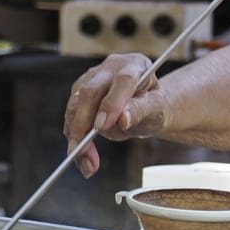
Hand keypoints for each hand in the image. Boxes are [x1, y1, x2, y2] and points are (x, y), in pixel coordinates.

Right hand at [63, 54, 166, 176]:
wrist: (146, 107)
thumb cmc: (154, 106)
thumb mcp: (157, 109)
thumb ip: (141, 111)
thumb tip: (122, 119)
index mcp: (135, 65)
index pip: (122, 81)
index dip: (111, 103)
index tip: (102, 127)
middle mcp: (110, 68)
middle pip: (89, 92)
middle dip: (83, 125)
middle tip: (83, 152)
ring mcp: (92, 78)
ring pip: (75, 105)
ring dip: (76, 136)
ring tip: (87, 163)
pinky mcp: (79, 92)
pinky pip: (71, 116)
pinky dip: (74, 138)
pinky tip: (81, 157)